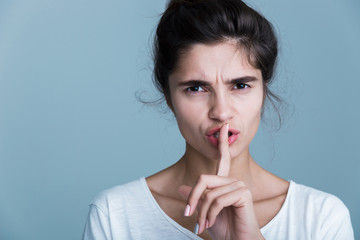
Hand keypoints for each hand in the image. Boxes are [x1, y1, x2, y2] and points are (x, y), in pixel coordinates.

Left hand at [178, 123, 263, 239]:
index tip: (224, 127)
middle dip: (193, 198)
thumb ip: (195, 198)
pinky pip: (218, 199)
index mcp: (224, 182)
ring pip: (209, 193)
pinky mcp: (243, 194)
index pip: (223, 158)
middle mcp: (232, 181)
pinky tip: (211, 222)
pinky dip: (210, 213)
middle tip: (189, 215)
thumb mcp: (204, 211)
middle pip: (204, 179)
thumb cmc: (223, 228)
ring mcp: (239, 186)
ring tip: (202, 224)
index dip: (223, 142)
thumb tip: (180, 187)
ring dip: (202, 212)